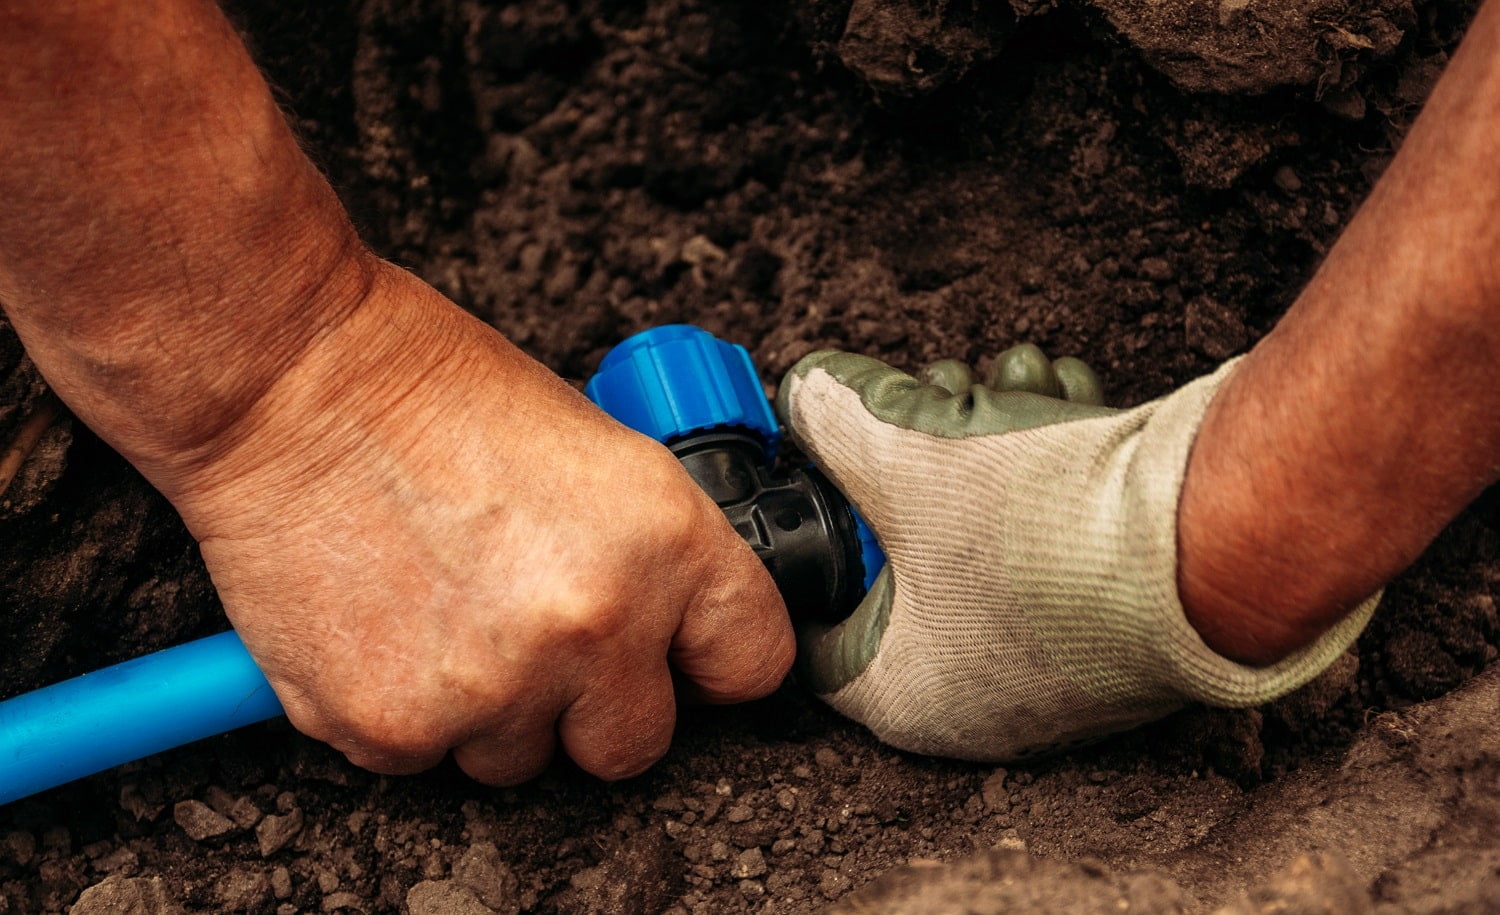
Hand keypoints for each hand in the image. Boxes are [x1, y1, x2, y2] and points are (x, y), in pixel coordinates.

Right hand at [164, 261, 793, 783]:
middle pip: (636, 742)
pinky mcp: (394, 726)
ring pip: (522, 758)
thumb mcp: (599, 451)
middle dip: (596, 703)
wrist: (292, 381)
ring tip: (446, 608)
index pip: (750, 661)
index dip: (712, 661)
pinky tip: (387, 624)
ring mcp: (494, 687)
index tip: (686, 661)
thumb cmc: (435, 392)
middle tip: (541, 635)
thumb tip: (672, 620)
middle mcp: (594, 628)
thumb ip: (649, 550)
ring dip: (496, 709)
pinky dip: (408, 711)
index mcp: (666, 544)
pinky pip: (426, 759)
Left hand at [778, 345, 1372, 760]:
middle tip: (928, 400)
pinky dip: (1050, 474)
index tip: (820, 484)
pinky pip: (1054, 546)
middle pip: (908, 564)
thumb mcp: (904, 460)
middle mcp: (979, 704)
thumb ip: (835, 425)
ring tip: (1007, 381)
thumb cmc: (1045, 533)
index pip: (819, 627)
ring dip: (990, 447)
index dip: (814, 544)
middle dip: (913, 464)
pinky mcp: (1118, 634)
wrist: (1214, 545)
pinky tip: (1063, 402)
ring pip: (986, 539)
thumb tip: (805, 392)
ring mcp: (1056, 675)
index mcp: (906, 696)